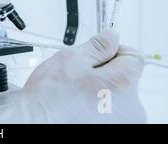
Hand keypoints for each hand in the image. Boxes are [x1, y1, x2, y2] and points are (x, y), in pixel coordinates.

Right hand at [0, 31, 146, 123]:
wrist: (34, 123)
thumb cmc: (49, 97)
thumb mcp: (71, 58)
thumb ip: (98, 46)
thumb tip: (113, 37)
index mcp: (122, 84)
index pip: (134, 57)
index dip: (113, 51)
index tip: (97, 56)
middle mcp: (131, 108)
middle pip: (125, 77)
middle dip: (105, 72)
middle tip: (79, 76)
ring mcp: (124, 123)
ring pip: (116, 95)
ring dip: (101, 90)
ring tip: (76, 94)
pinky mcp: (114, 130)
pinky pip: (110, 111)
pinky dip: (98, 106)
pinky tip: (78, 107)